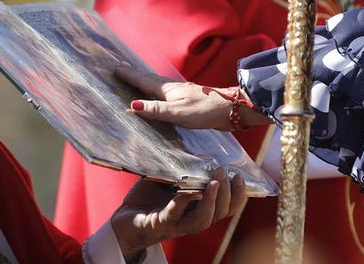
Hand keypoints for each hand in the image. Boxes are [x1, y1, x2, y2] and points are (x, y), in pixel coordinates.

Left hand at [110, 170, 246, 259]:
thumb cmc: (148, 199)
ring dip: (210, 202)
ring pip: (201, 221)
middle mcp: (190, 219)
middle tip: (223, 172)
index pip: (226, 207)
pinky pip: (173, 215)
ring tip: (213, 183)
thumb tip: (192, 140)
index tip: (240, 176)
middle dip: (225, 194)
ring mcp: (175, 224)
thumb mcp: (167, 179)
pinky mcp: (158, 224)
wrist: (124, 220)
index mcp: (197, 208)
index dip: (237, 195)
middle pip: (219, 214)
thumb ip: (181, 166)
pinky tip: (186, 192)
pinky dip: (181, 204)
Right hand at [117, 66, 267, 131]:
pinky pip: (164, 93)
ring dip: (144, 81)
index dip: (128, 75)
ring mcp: (180, 93)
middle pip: (148, 79)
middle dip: (134, 74)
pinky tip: (159, 96)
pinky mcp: (187, 100)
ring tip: (135, 79)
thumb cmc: (204, 111)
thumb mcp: (177, 112)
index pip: (142, 80)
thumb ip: (155, 110)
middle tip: (121, 68)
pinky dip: (155, 91)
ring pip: (157, 85)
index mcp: (167, 89)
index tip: (114, 68)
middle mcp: (172, 88)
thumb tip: (131, 105)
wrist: (230, 109)